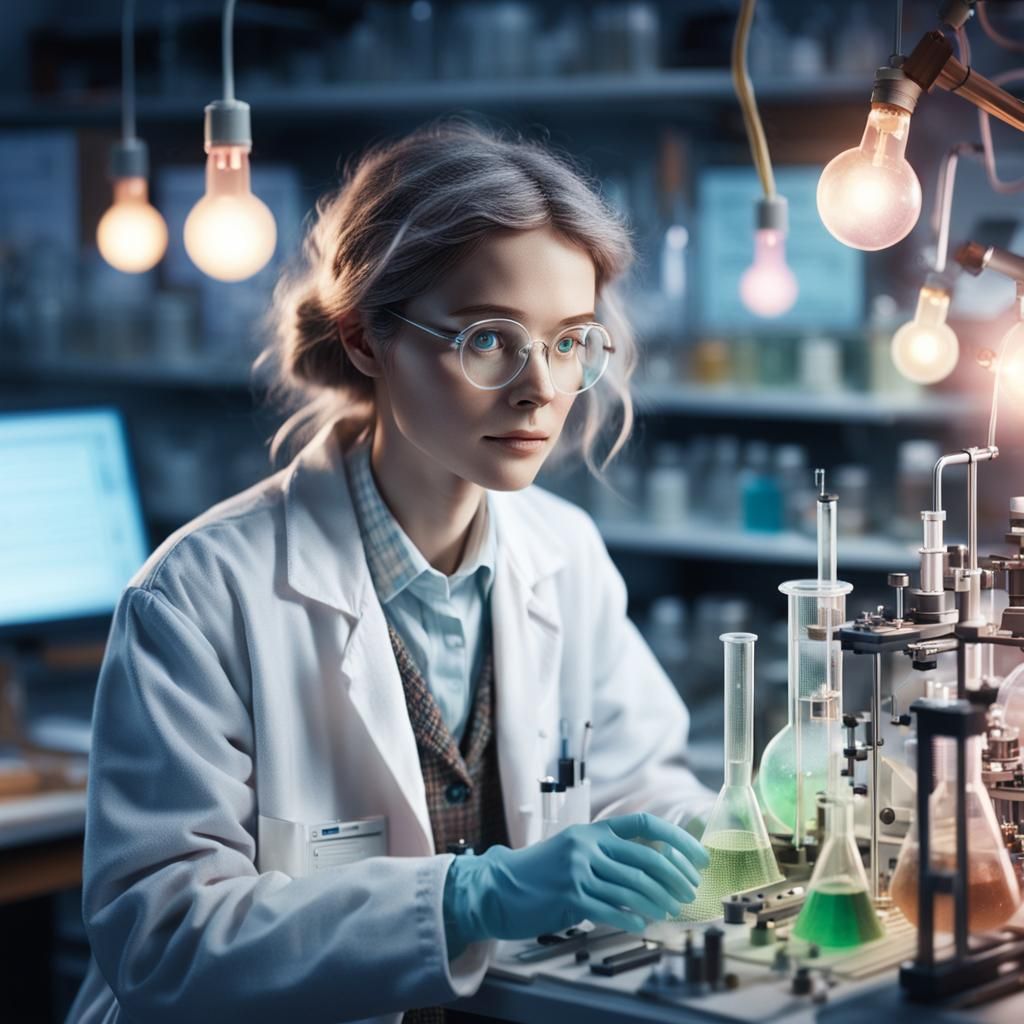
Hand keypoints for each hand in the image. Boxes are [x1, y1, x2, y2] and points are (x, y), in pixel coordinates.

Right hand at [442, 812, 708, 957]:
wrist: (497, 889)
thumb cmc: (540, 873)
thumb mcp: (573, 850)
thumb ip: (607, 853)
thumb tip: (654, 862)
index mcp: (592, 830)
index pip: (644, 824)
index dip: (676, 839)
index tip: (696, 857)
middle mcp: (587, 845)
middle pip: (646, 858)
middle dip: (674, 877)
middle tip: (689, 893)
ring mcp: (578, 870)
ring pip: (633, 887)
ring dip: (658, 902)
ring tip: (670, 911)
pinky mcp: (570, 897)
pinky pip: (611, 909)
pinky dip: (631, 918)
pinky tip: (643, 924)